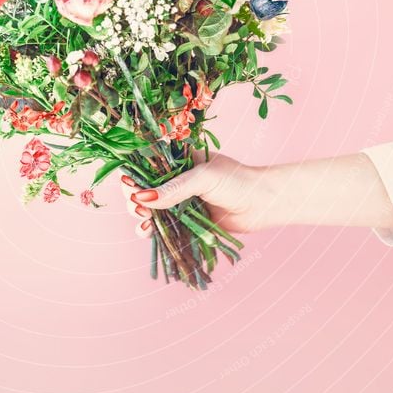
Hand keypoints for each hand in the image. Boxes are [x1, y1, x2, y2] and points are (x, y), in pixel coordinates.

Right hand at [120, 152, 274, 236]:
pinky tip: (147, 232)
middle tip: (138, 206)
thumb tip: (141, 198)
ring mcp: (181, 201)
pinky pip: (164, 226)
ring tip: (143, 221)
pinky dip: (152, 230)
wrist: (264, 204)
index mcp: (180, 160)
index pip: (148, 165)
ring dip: (141, 215)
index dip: (135, 174)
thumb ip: (173, 189)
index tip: (128, 185)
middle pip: (145, 189)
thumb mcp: (203, 178)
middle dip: (136, 198)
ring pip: (151, 209)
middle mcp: (177, 180)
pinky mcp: (187, 221)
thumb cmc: (237, 181)